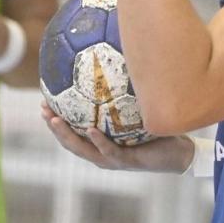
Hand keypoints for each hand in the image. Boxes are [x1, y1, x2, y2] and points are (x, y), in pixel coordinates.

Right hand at [41, 102, 193, 172]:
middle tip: (42, 109)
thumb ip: (125, 92)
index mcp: (101, 143)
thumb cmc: (158, 129)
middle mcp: (102, 153)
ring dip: (66, 135)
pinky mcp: (128, 161)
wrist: (181, 152)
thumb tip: (119, 61)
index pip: (72, 133)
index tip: (43, 103)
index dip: (55, 121)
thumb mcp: (139, 109)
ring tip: (54, 119)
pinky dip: (98, 141)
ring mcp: (113, 160)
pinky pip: (110, 151)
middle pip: (70, 142)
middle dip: (54, 127)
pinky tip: (89, 129)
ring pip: (83, 150)